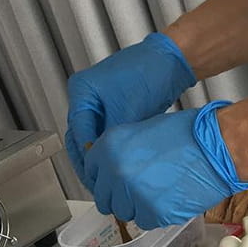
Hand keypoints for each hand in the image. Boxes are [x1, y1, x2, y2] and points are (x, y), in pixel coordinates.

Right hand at [65, 33, 195, 185]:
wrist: (169, 62)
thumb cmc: (147, 74)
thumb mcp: (126, 110)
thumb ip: (111, 137)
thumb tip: (104, 160)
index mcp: (82, 91)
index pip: (78, 133)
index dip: (86, 158)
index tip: (95, 176)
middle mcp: (86, 97)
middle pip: (79, 138)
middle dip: (87, 162)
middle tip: (97, 184)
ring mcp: (99, 104)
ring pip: (91, 139)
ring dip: (97, 159)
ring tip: (105, 179)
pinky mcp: (113, 110)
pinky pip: (105, 135)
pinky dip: (107, 151)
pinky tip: (114, 166)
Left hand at [84, 102, 247, 228]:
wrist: (217, 148)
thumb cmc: (188, 134)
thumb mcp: (143, 131)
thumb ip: (123, 152)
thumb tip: (115, 169)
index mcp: (110, 147)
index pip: (92, 173)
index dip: (106, 179)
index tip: (116, 183)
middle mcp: (116, 172)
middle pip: (106, 199)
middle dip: (121, 197)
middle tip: (141, 192)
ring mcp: (134, 195)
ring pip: (126, 213)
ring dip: (139, 208)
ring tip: (160, 194)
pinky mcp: (154, 214)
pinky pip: (146, 223)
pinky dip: (156, 216)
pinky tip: (170, 201)